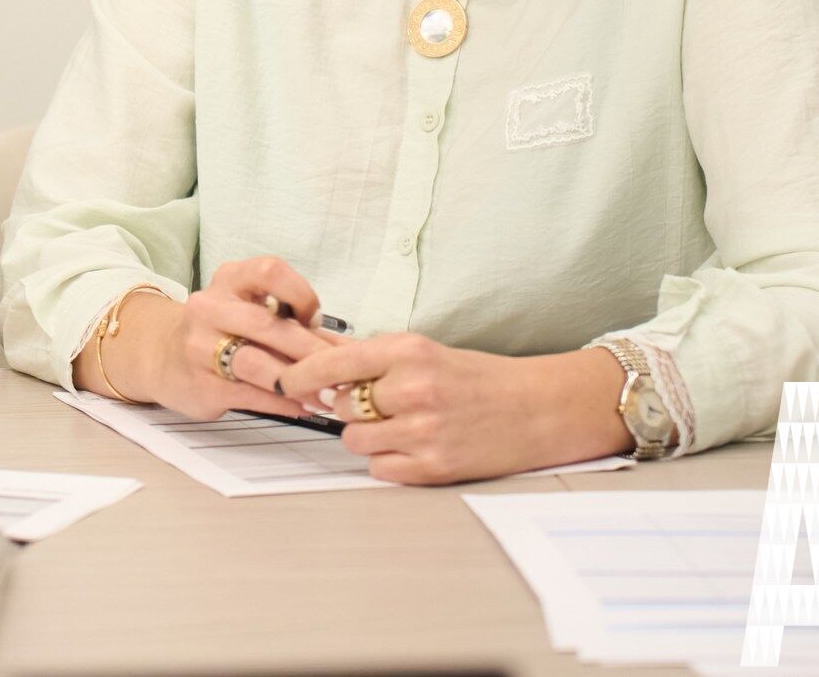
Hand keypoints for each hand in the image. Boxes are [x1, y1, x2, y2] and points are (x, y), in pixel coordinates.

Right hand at [119, 257, 338, 420]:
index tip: (313, 318)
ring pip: (256, 362)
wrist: (161, 355)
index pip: (269, 270)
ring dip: (298, 381)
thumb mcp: (249, 312)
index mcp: (230, 280)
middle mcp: (210, 307)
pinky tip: (303, 406)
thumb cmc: (221, 331)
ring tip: (327, 395)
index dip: (299, 293)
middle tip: (341, 371)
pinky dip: (282, 402)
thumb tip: (349, 349)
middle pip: (267, 325)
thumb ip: (296, 326)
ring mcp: (200, 346)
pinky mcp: (201, 383)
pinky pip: (249, 394)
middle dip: (310, 350)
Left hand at [276, 335, 631, 484]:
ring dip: (368, 435)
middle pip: (342, 406)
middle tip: (377, 405)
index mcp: (409, 352)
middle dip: (350, 407)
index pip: (334, 362)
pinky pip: (379, 468)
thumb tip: (315, 352)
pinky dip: (388, 460)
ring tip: (400, 425)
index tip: (284, 381)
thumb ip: (371, 356)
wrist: (535, 409)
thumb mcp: (424, 351)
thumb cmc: (477, 378)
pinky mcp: (433, 466)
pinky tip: (413, 446)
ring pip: (355, 440)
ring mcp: (423, 431)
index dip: (300, 374)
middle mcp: (413, 389)